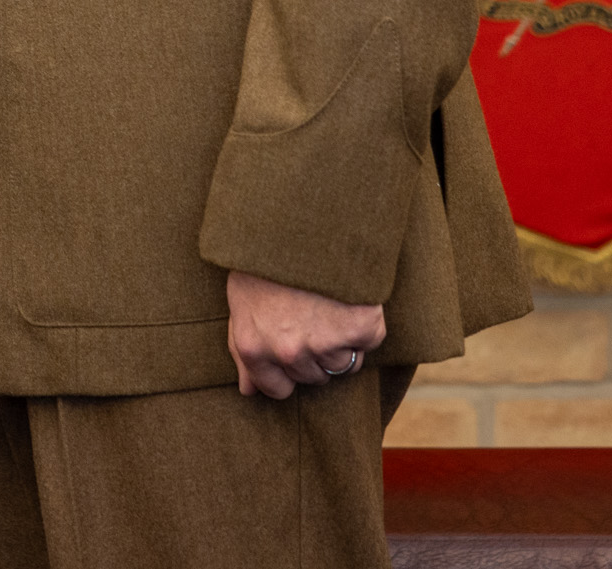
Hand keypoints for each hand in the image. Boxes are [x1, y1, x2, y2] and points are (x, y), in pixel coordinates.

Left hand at [225, 270, 386, 399]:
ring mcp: (325, 342)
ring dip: (342, 340)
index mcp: (253, 347)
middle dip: (315, 351)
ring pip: (344, 365)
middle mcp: (287, 351)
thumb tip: (249, 391)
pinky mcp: (359, 328)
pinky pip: (368, 342)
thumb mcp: (242, 300)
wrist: (302, 221)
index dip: (288, 372)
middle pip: (314, 377)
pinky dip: (365, 323)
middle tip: (311, 313)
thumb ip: (243, 349)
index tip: (294, 347)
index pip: (278, 390)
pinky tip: (348, 298)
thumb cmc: (266, 258)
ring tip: (329, 303)